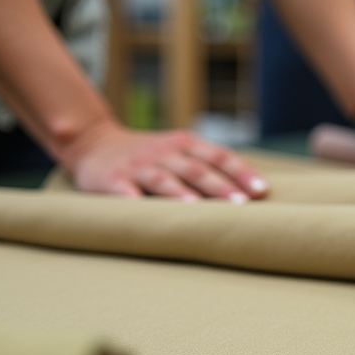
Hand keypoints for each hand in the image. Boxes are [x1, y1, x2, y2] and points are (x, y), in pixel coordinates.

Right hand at [70, 123, 267, 200]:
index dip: (240, 172)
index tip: (261, 190)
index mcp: (184, 144)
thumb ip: (207, 165)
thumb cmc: (148, 156)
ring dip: (180, 194)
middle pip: (196, 169)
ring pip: (163, 179)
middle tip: (241, 204)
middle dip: (220, 187)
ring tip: (197, 208)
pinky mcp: (112, 179)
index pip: (218, 156)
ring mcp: (138, 165)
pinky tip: (142, 211)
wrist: (93, 144)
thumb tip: (250, 192)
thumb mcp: (178, 151)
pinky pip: (124, 191)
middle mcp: (163, 152)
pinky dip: (132, 200)